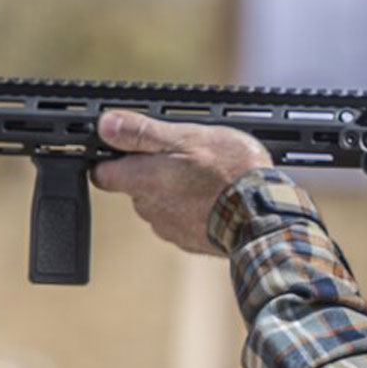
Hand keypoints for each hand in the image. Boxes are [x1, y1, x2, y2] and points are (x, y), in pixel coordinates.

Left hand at [92, 110, 272, 255]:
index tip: (130, 147)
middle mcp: (148, 208)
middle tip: (184, 157)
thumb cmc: (228, 174)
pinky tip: (217, 198)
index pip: (102, 173)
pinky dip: (196, 210)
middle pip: (136, 187)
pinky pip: (185, 221)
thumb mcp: (186, 138)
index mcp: (141, 180)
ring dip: (178, 191)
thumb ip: (142, 132)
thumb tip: (104, 125)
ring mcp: (169, 228)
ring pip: (162, 203)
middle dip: (153, 172)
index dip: (113, 158)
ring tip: (207, 178)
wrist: (264, 218)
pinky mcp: (191, 241)